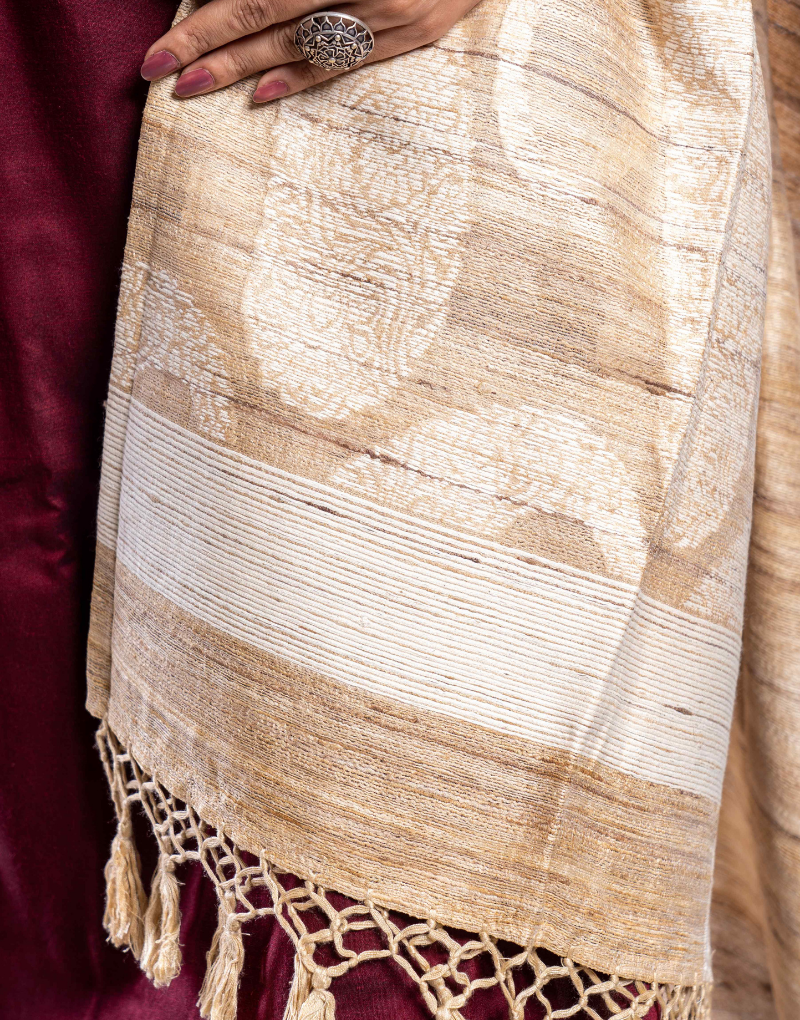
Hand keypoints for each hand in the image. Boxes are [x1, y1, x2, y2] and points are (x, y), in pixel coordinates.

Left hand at [140, 0, 480, 102]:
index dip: (203, 19)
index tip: (160, 50)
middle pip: (267, 15)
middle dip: (208, 47)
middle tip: (158, 73)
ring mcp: (389, 11)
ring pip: (302, 43)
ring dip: (243, 68)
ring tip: (195, 89)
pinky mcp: (414, 32)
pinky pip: (348, 60)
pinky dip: (302, 77)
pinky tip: (263, 93)